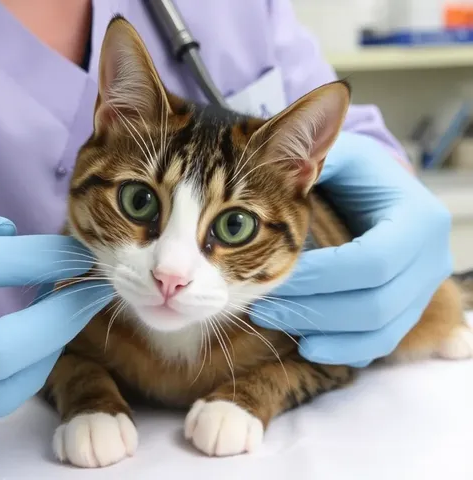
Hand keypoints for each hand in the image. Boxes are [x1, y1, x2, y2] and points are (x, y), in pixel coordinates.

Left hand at [249, 132, 451, 366]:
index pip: (371, 261)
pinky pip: (381, 343)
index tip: (272, 275)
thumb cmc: (354, 175)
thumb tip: (283, 167)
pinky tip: (308, 344)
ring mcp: (425, 290)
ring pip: (377, 330)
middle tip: (260, 306)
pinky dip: (344, 350)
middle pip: (375, 304)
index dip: (321, 276)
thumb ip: (317, 158)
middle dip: (312, 309)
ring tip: (272, 320)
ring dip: (321, 333)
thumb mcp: (341, 156)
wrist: (380, 197)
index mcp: (418, 219)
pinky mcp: (409, 309)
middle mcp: (432, 259)